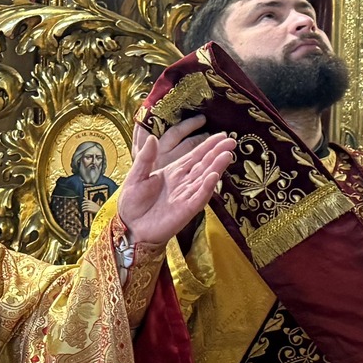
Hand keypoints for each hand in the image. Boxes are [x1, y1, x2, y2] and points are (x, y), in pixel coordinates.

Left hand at [118, 116, 236, 247]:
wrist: (130, 227)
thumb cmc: (133, 203)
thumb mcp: (136, 176)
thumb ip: (145, 158)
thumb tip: (151, 137)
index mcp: (173, 172)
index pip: (194, 156)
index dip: (207, 146)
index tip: (221, 135)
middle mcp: (184, 183)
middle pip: (204, 165)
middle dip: (217, 153)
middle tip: (232, 140)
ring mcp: (187, 196)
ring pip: (205, 179)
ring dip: (216, 167)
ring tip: (227, 154)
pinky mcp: (186, 210)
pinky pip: (199, 197)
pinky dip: (206, 187)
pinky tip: (214, 176)